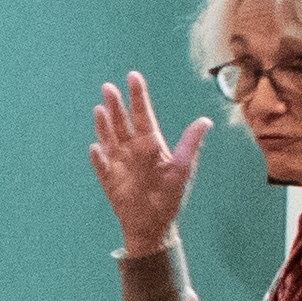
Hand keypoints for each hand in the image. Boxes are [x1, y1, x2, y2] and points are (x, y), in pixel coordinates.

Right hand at [90, 73, 210, 252]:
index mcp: (150, 143)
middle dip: (116, 105)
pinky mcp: (108, 178)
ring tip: (99, 109)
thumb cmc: (169, 196)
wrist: (153, 224)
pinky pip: (101, 165)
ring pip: (109, 137)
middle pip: (122, 122)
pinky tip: (95, 147)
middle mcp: (132, 149)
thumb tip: (206, 120)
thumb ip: (189, 143)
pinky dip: (98, 157)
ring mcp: (118, 162)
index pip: (143, 115)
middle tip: (108, 87)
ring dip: (103, 124)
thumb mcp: (182, 168)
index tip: (133, 76)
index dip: (138, 96)